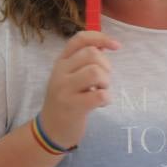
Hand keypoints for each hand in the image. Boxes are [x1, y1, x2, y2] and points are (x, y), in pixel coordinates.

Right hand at [39, 31, 121, 148]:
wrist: (51, 129)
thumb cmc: (66, 99)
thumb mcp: (68, 76)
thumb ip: (82, 61)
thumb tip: (104, 45)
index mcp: (61, 61)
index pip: (80, 39)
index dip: (100, 38)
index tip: (116, 46)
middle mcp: (60, 72)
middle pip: (92, 54)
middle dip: (106, 66)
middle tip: (103, 81)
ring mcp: (65, 89)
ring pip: (96, 72)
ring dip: (106, 82)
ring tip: (101, 90)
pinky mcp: (73, 106)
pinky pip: (100, 95)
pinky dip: (106, 98)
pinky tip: (100, 103)